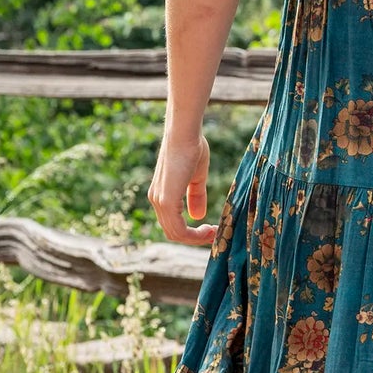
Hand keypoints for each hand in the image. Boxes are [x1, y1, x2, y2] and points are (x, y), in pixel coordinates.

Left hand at [149, 128, 213, 245]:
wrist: (184, 134)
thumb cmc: (191, 148)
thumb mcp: (196, 177)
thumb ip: (195, 196)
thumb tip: (198, 216)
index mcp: (161, 194)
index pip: (173, 223)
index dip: (191, 231)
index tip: (211, 228)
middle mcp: (156, 200)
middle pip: (173, 232)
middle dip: (195, 238)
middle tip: (215, 234)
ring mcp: (159, 201)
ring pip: (175, 233)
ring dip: (196, 238)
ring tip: (214, 233)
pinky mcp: (167, 201)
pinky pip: (178, 229)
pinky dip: (194, 235)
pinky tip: (208, 229)